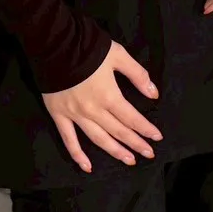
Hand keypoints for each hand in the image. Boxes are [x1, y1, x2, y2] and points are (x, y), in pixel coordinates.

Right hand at [42, 40, 162, 173]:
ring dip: (115, 151)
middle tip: (148, 153)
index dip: (146, 129)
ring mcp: (75, 115)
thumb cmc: (88, 48)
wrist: (55, 44)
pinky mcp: (59, 115)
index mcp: (109, 96)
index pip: (132, 118)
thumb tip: (154, 93)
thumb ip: (137, 75)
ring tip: (129, 160)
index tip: (157, 137)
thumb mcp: (118, 55)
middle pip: (118, 131)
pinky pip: (68, 139)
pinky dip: (77, 155)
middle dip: (136, 143)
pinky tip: (87, 167)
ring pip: (98, 139)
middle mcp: (94, 110)